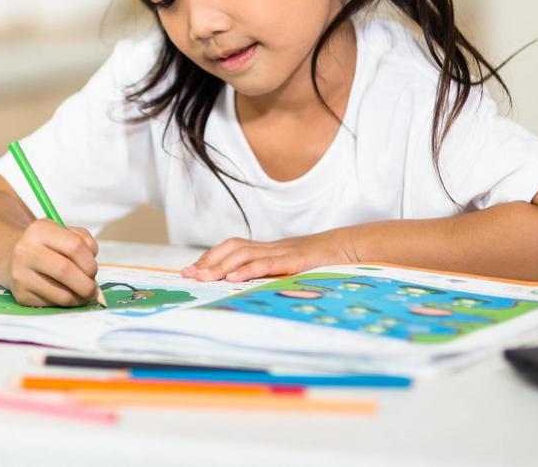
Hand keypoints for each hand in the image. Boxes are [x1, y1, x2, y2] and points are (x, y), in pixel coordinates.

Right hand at [9, 219, 100, 306]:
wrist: (15, 260)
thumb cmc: (49, 247)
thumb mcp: (65, 234)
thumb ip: (86, 247)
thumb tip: (95, 283)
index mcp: (40, 230)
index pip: (74, 246)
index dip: (90, 262)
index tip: (93, 270)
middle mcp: (26, 251)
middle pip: (65, 270)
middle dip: (86, 284)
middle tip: (91, 288)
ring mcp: (21, 275)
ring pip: (62, 294)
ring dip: (80, 298)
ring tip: (82, 294)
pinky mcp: (22, 296)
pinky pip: (53, 305)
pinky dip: (66, 304)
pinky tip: (66, 295)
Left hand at [181, 229, 358, 282]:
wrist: (348, 248)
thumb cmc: (320, 262)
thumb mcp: (291, 269)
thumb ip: (271, 275)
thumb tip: (248, 289)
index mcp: (267, 250)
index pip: (231, 249)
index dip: (210, 258)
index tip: (191, 271)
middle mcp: (270, 248)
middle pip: (231, 248)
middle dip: (208, 261)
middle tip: (189, 275)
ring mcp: (281, 252)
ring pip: (244, 254)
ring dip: (221, 265)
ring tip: (204, 277)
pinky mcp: (294, 260)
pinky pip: (268, 263)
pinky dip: (249, 270)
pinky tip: (234, 278)